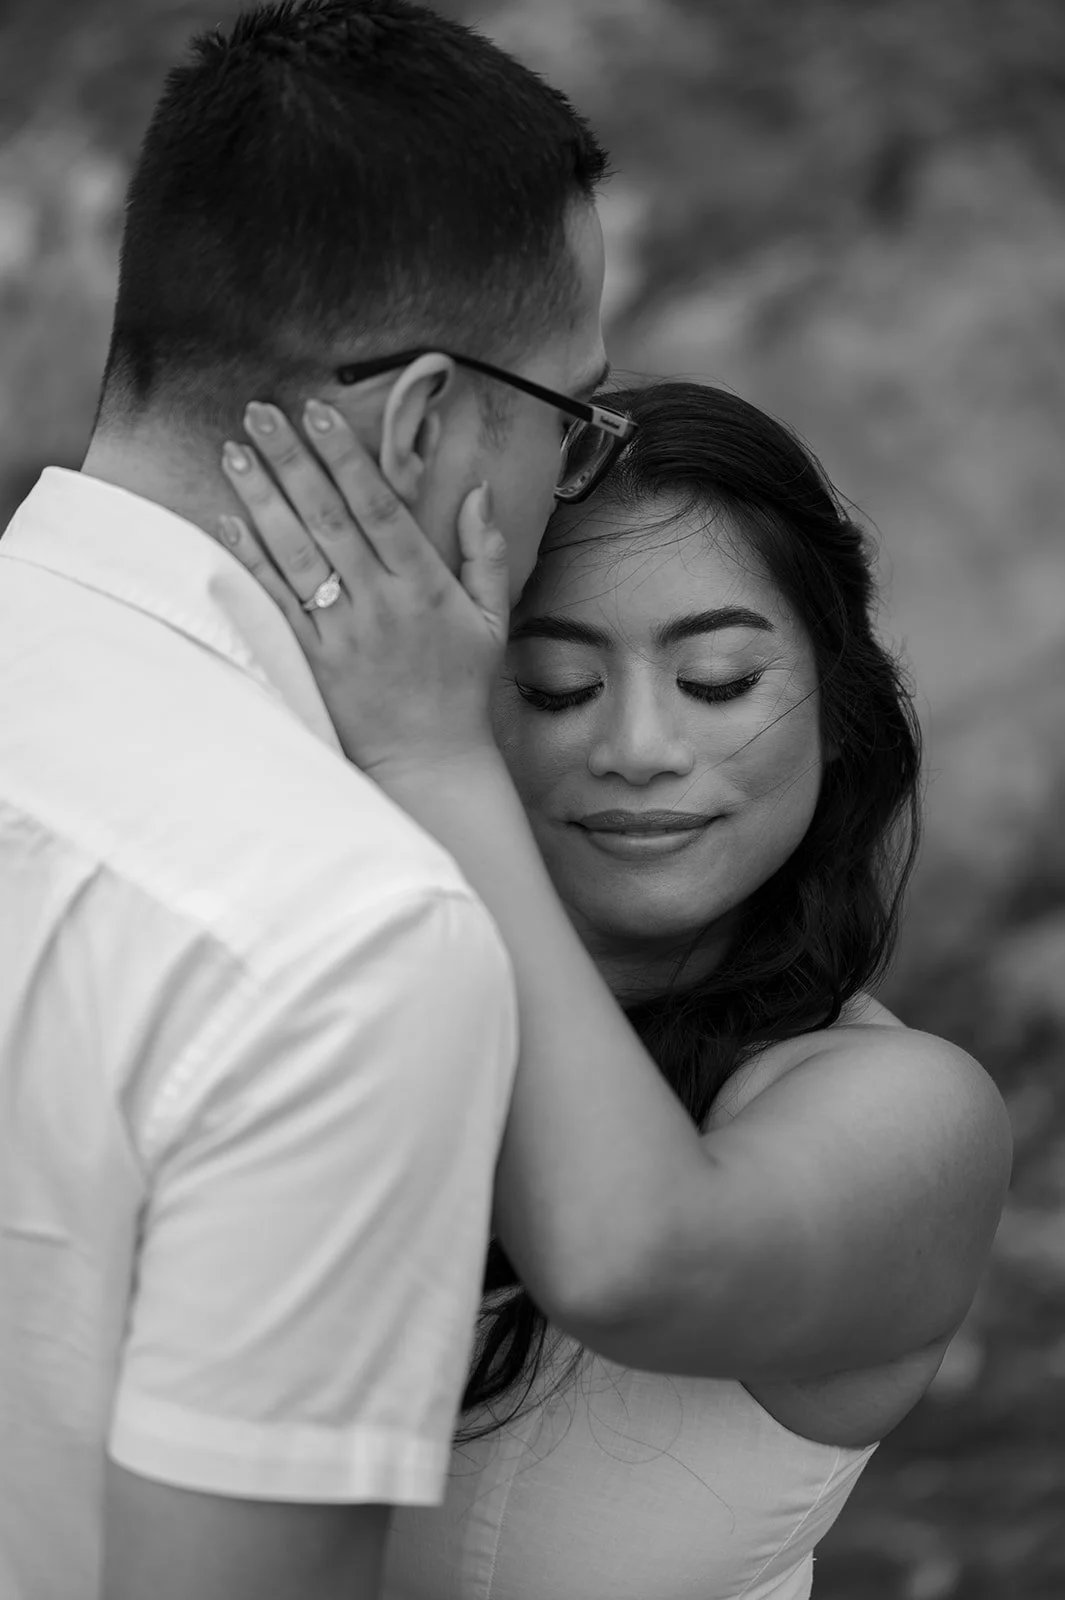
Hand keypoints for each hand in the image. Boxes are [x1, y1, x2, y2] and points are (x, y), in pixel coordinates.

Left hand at [213, 400, 510, 780]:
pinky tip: (227, 521)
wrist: (430, 761)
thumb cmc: (461, 687)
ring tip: (234, 451)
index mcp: (424, 586)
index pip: (378, 507)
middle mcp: (380, 603)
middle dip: (291, 459)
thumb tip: (477, 493)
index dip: (345, 457)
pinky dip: (250, 561)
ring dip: (261, 499)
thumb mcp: (491, 618)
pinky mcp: (312, 661)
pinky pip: (275, 603)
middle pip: (327, 517)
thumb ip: (485, 552)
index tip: (319, 412)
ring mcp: (342, 633)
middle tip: (260, 411)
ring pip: (294, 553)